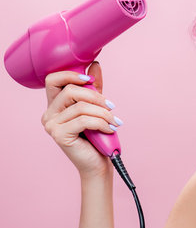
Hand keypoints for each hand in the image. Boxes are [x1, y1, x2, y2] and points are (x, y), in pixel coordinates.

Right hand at [41, 62, 120, 178]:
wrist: (98, 163)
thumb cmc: (97, 136)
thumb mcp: (97, 107)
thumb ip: (94, 87)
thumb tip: (94, 65)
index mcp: (55, 105)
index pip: (53, 79)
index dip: (71, 75)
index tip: (90, 80)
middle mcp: (48, 114)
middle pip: (70, 91)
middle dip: (96, 96)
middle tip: (111, 106)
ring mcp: (51, 125)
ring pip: (80, 106)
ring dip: (103, 113)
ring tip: (114, 122)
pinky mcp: (59, 135)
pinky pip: (84, 120)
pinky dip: (101, 123)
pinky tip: (109, 129)